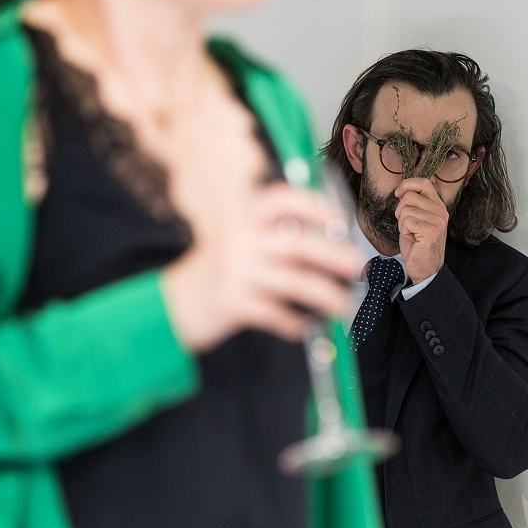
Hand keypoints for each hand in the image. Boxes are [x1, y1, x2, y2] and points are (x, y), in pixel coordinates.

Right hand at [162, 184, 363, 349]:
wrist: (170, 305)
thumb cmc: (217, 273)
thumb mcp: (238, 243)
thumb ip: (274, 237)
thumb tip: (332, 245)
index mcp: (242, 219)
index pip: (282, 200)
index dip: (314, 205)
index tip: (340, 221)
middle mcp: (239, 239)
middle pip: (297, 244)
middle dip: (333, 256)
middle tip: (357, 267)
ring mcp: (234, 271)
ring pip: (294, 282)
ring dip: (326, 296)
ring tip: (344, 306)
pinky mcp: (231, 302)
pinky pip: (275, 313)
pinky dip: (295, 322)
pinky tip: (304, 327)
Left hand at [394, 177, 448, 283]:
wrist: (425, 268)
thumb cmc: (418, 244)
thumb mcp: (417, 219)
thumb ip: (414, 203)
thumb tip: (403, 189)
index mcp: (438, 205)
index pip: (424, 183)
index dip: (407, 184)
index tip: (398, 193)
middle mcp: (441, 211)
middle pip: (409, 196)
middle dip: (401, 210)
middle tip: (407, 225)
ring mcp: (437, 220)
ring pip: (406, 209)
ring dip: (402, 223)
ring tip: (411, 233)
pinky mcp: (431, 230)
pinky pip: (407, 221)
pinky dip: (404, 231)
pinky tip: (412, 238)